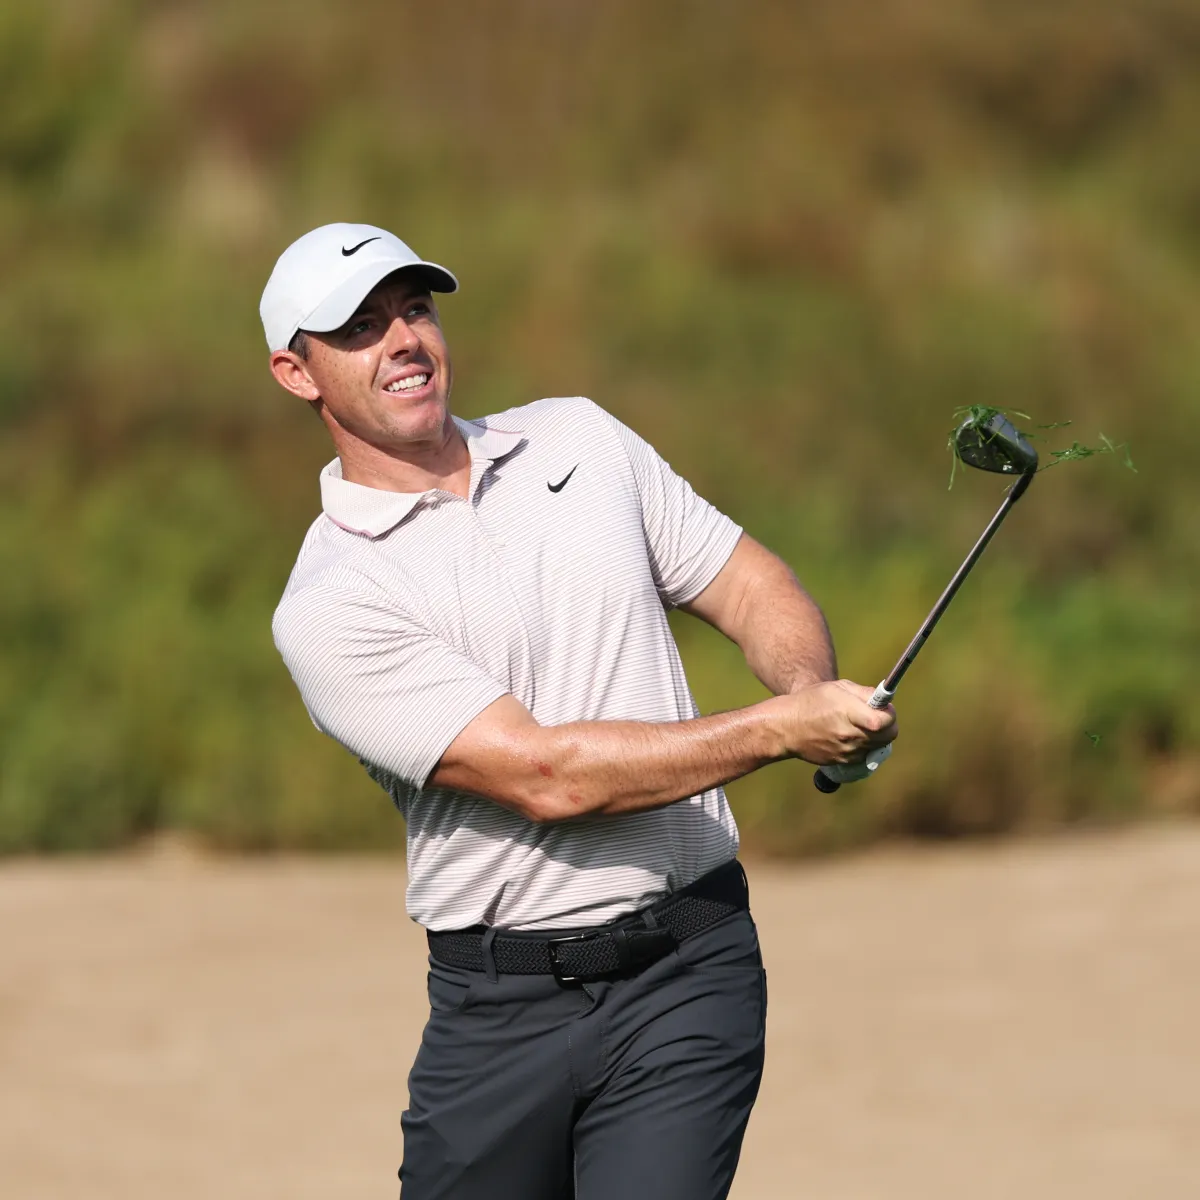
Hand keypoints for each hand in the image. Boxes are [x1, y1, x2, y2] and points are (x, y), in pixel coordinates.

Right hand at [773, 680, 897, 764]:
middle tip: (878, 716)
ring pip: (877, 746)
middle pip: (887, 736)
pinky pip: (864, 754)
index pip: (884, 721)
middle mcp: (848, 735)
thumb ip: (864, 693)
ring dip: (876, 736)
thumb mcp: (837, 688)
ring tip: (860, 724)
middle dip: (888, 725)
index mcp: (847, 713)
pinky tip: (850, 735)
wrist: (787, 727)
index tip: (885, 708)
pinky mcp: (842, 762)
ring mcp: (846, 751)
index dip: (890, 714)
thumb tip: (884, 701)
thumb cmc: (811, 702)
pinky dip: (864, 745)